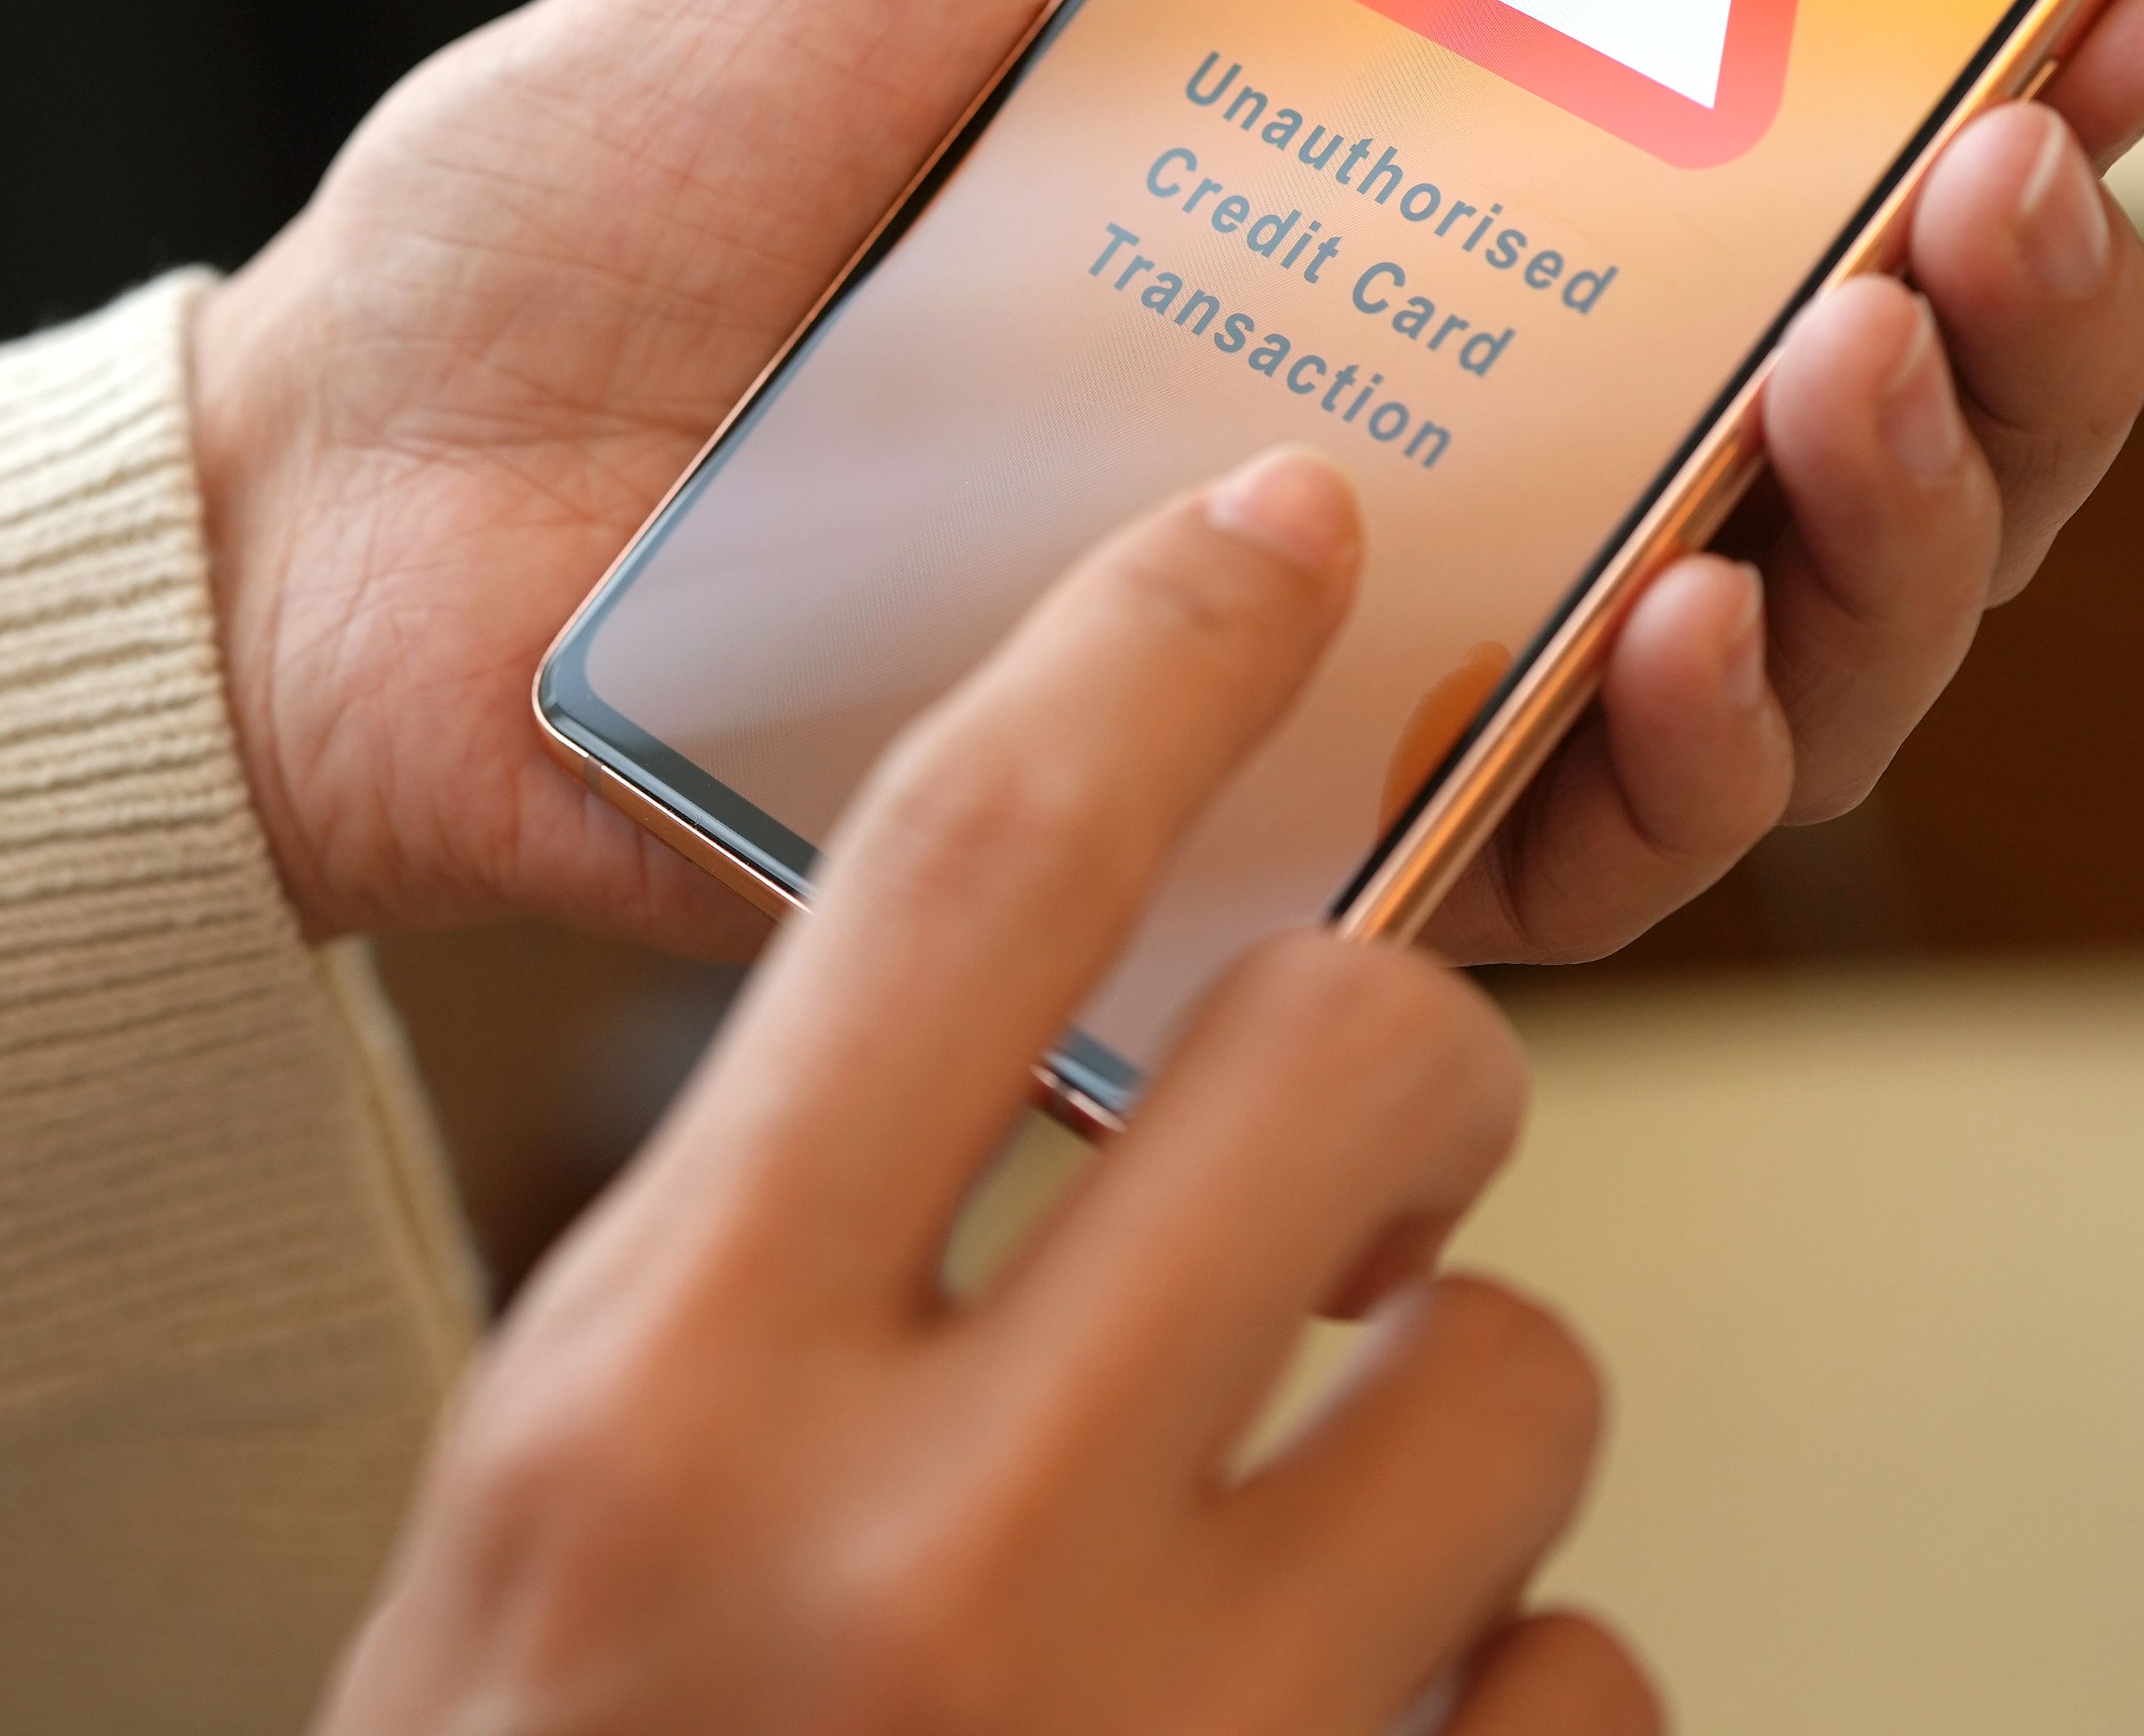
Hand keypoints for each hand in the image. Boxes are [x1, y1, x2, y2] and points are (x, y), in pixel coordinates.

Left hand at [194, 0, 2143, 955]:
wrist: (362, 472)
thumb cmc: (628, 170)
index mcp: (1408, 220)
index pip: (1804, 172)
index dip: (2023, 79)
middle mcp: (1443, 447)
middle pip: (1877, 430)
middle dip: (2028, 309)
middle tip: (2027, 161)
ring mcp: (1370, 667)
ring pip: (1801, 657)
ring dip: (1914, 517)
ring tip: (1865, 355)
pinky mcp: (1261, 863)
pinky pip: (1576, 866)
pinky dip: (1686, 753)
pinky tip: (1687, 622)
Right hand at [319, 452, 1654, 1735]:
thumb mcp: (551, 1524)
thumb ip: (757, 1285)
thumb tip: (1052, 1039)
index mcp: (661, 1407)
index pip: (951, 883)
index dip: (1145, 652)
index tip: (1274, 526)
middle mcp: (921, 1566)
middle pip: (1339, 1071)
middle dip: (1408, 1072)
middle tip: (1363, 1147)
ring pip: (1519, 1391)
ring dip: (1460, 1419)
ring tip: (1325, 1526)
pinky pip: (1592, 1697)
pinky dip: (1517, 1700)